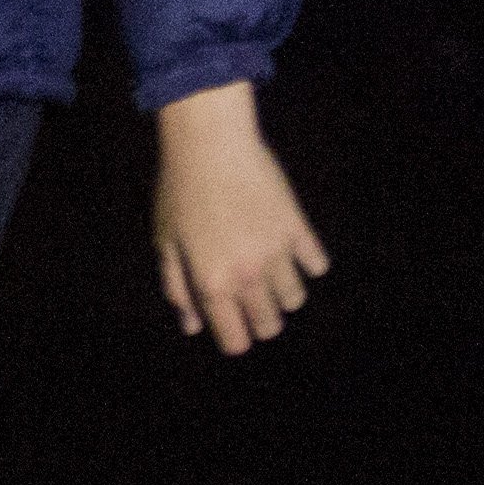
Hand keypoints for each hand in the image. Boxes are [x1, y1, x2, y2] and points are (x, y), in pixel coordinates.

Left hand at [148, 82, 326, 352]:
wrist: (210, 144)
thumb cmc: (179, 192)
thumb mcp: (166, 242)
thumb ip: (179, 287)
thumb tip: (192, 326)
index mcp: (212, 283)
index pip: (236, 339)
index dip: (235, 340)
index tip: (234, 330)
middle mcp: (248, 275)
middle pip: (270, 324)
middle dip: (260, 321)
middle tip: (250, 302)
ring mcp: (276, 252)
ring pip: (295, 298)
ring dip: (283, 295)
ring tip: (268, 275)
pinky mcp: (297, 227)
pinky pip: (317, 263)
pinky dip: (308, 263)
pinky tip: (291, 250)